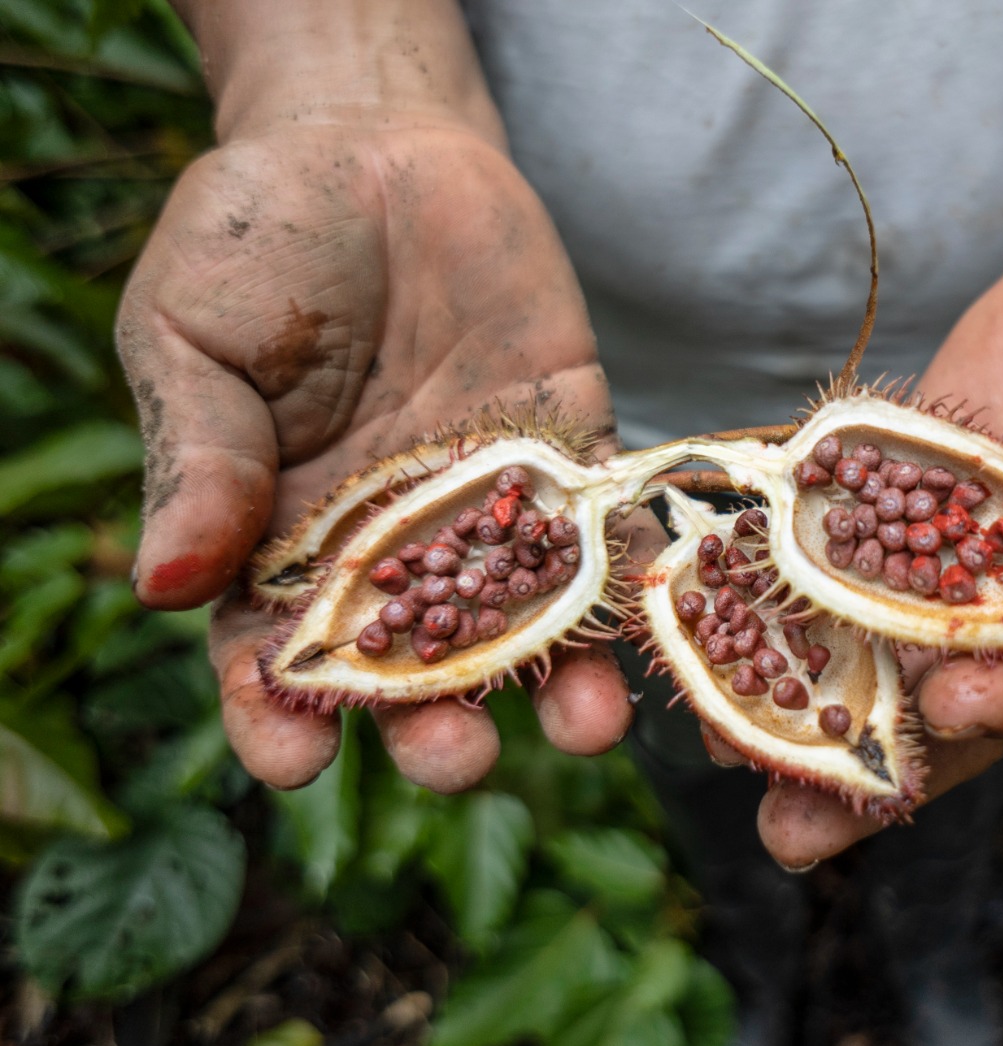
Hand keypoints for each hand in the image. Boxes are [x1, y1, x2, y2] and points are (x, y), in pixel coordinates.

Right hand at [119, 121, 634, 791]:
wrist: (372, 143)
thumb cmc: (256, 240)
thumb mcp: (193, 336)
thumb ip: (198, 455)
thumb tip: (163, 583)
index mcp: (279, 540)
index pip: (274, 657)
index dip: (278, 717)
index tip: (295, 762)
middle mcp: (392, 547)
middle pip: (415, 667)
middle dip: (436, 723)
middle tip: (454, 753)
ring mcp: (489, 506)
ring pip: (525, 621)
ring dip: (556, 683)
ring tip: (582, 726)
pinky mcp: (572, 450)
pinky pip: (608, 529)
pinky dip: (633, 577)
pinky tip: (655, 620)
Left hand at [753, 213, 1002, 864]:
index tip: (954, 705)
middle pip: (965, 706)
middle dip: (882, 770)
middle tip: (795, 830)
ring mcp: (957, 575)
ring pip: (887, 659)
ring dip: (810, 715)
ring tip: (724, 760)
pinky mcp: (897, 526)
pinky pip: (841, 573)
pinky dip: (783, 609)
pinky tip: (708, 639)